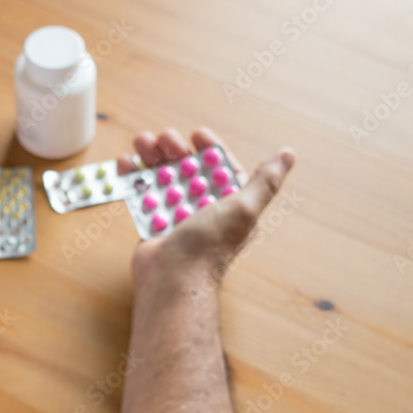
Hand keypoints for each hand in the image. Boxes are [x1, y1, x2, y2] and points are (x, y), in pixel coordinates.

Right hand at [117, 127, 294, 286]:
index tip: (196, 134)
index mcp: (229, 205)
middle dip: (175, 150)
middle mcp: (204, 210)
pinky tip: (125, 161)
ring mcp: (176, 217)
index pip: (221, 169)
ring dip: (151, 158)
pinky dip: (132, 178)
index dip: (210, 149)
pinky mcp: (152, 224)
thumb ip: (264, 181)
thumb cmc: (211, 245)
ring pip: (163, 179)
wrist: (174, 278)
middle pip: (188, 170)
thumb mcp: (245, 207)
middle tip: (163, 138)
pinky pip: (142, 196)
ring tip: (140, 142)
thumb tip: (288, 154)